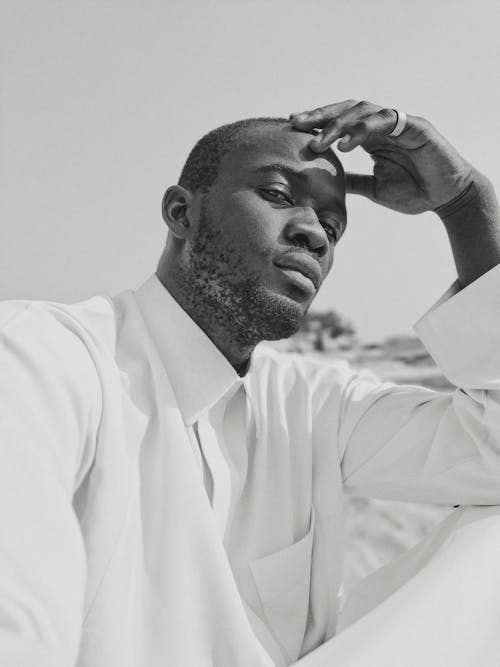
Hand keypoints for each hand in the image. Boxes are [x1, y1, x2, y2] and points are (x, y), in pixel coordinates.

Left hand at [290, 100, 472, 214]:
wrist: (447, 198)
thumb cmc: (415, 192)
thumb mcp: (374, 188)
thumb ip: (353, 181)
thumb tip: (328, 181)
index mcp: (373, 138)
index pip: (341, 122)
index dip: (318, 123)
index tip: (293, 129)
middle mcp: (383, 126)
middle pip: (347, 109)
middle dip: (320, 115)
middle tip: (297, 124)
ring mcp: (399, 123)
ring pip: (363, 110)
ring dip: (338, 124)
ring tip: (318, 142)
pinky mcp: (416, 126)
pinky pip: (387, 120)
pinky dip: (364, 129)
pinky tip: (346, 144)